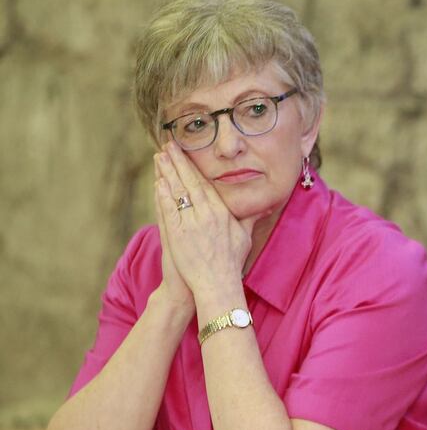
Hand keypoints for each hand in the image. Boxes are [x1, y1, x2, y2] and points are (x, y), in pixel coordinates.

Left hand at [153, 142, 261, 300]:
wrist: (216, 284)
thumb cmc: (232, 262)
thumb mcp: (244, 237)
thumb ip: (250, 218)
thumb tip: (265, 205)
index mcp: (222, 213)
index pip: (205, 184)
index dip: (193, 166)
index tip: (185, 153)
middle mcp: (206, 215)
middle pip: (189, 182)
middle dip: (178, 162)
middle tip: (168, 145)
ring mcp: (190, 224)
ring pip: (177, 192)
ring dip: (167, 173)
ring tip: (159, 157)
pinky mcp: (177, 235)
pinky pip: (168, 210)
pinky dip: (163, 195)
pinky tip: (158, 182)